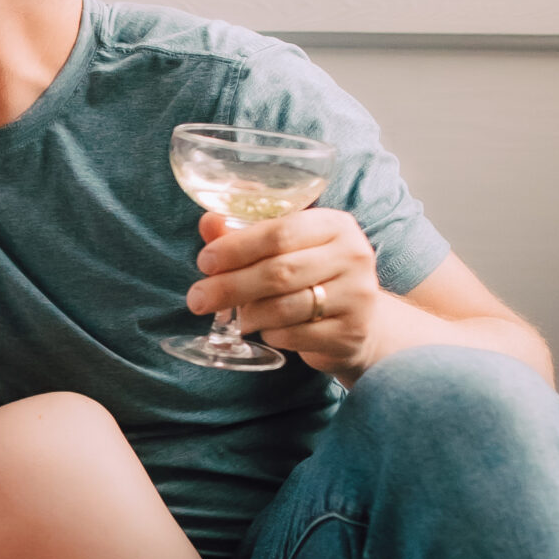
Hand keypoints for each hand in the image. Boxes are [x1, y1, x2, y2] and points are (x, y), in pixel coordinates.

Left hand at [187, 207, 382, 378]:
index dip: (237, 248)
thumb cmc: (315, 276)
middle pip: (279, 272)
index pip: (280, 232)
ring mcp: (356, 296)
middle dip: (231, 286)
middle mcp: (352, 256)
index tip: (205, 261)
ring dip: (248, 313)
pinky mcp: (349, 333)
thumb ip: (246, 235)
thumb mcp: (286, 250)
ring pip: (286, 307)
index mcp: (335, 225)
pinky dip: (271, 333)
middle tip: (198, 298)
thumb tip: (208, 223)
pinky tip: (264, 329)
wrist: (361, 322)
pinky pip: (295, 335)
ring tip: (231, 316)